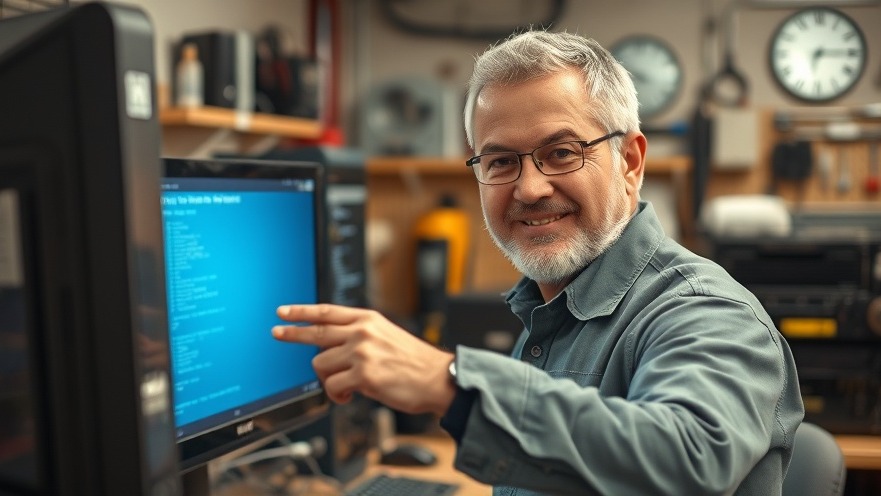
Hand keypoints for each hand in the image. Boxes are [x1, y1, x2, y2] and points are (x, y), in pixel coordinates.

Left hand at [272, 304, 455, 415]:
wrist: (438, 379)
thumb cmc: (415, 363)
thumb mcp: (387, 335)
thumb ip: (360, 335)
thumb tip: (331, 344)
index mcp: (368, 319)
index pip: (326, 311)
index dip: (301, 311)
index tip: (284, 311)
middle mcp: (362, 332)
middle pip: (315, 331)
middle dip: (292, 333)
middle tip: (277, 333)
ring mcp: (361, 353)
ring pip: (320, 364)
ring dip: (328, 378)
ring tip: (345, 385)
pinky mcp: (363, 375)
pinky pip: (333, 387)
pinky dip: (338, 395)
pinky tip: (350, 396)